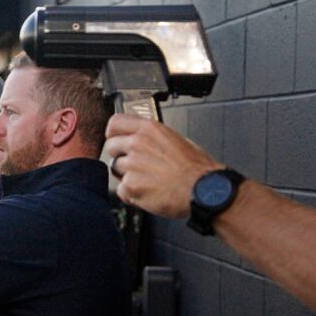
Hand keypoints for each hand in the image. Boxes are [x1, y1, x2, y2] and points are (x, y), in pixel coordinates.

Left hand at [104, 114, 222, 217]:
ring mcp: (132, 165)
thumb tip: (140, 136)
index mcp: (149, 129)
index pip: (115, 122)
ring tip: (147, 179)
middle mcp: (137, 144)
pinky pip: (121, 189)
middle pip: (111, 146)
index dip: (113, 133)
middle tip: (136, 165)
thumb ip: (152, 137)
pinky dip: (131, 193)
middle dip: (120, 156)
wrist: (205, 191)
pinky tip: (148, 191)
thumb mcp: (176, 139)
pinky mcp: (130, 186)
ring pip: (115, 168)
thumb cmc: (197, 169)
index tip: (115, 138)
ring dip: (126, 175)